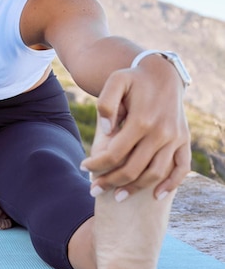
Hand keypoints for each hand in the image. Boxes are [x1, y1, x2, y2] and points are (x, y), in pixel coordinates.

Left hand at [80, 56, 190, 200]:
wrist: (162, 72)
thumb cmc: (133, 78)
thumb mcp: (115, 81)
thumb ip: (106, 104)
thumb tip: (107, 131)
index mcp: (141, 120)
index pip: (115, 153)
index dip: (97, 164)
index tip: (83, 167)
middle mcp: (161, 132)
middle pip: (133, 168)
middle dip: (110, 182)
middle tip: (93, 189)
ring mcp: (175, 138)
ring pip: (155, 174)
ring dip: (135, 188)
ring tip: (117, 196)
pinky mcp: (184, 140)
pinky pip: (181, 168)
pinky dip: (170, 184)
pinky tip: (155, 196)